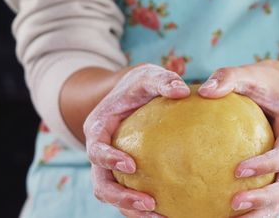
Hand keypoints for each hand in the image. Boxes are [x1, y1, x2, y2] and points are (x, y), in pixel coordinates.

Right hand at [83, 63, 189, 216]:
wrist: (133, 94)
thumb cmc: (141, 84)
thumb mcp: (149, 75)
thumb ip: (163, 80)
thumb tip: (183, 91)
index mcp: (98, 129)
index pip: (95, 149)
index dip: (108, 160)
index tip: (131, 165)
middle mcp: (100, 152)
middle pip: (101, 184)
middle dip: (121, 198)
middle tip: (149, 204)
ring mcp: (110, 167)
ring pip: (114, 197)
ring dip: (133, 211)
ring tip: (162, 217)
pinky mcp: (125, 176)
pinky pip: (131, 195)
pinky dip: (145, 209)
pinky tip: (171, 212)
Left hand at [198, 60, 278, 217]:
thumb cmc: (263, 82)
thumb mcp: (249, 73)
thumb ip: (229, 77)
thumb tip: (203, 90)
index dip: (266, 165)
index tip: (237, 171)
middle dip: (265, 200)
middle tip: (234, 204)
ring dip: (260, 213)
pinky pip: (269, 197)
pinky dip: (254, 210)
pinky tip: (225, 215)